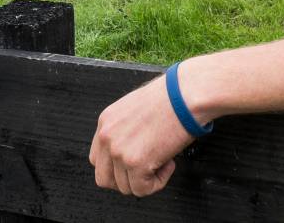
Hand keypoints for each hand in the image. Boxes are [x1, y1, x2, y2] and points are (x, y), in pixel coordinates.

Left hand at [89, 75, 193, 196]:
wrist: (186, 95)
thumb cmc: (171, 97)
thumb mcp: (135, 108)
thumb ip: (125, 129)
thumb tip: (131, 148)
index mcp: (106, 121)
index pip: (97, 158)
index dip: (116, 167)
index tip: (133, 164)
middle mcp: (107, 137)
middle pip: (104, 178)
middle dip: (126, 179)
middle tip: (146, 170)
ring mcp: (119, 151)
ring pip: (125, 187)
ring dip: (145, 179)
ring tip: (163, 159)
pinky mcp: (135, 163)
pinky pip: (142, 190)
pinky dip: (158, 182)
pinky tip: (168, 163)